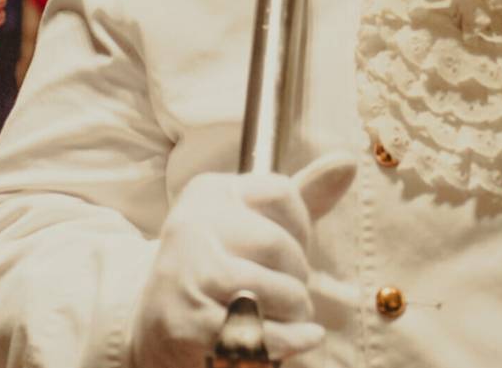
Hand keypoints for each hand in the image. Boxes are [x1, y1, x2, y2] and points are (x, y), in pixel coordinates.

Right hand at [129, 154, 358, 367]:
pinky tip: (302, 338)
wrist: (156, 328)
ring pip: (274, 289)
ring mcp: (187, 274)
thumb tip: (346, 162)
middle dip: (298, 277)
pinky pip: (262, 332)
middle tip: (289, 294)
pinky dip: (292, 340)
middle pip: (278, 244)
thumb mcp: (253, 225)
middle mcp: (191, 225)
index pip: (281, 192)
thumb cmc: (219, 270)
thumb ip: (302, 196)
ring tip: (284, 316)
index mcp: (208, 192)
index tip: (288, 252)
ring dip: (294, 313)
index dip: (301, 228)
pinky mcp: (187, 324)